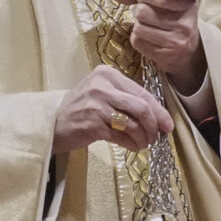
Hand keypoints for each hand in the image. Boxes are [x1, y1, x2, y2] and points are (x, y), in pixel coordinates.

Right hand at [54, 64, 173, 154]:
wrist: (52, 122)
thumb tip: (160, 118)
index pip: (141, 92)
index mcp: (106, 74)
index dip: (159, 111)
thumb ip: (128, 100)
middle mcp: (101, 85)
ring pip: (133, 123)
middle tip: (157, 137)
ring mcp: (95, 104)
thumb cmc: (82, 109)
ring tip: (143, 143)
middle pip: (141, 107)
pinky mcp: (92, 123)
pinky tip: (133, 147)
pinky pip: (121, 136)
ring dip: (143, 137)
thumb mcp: (103, 95)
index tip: (167, 125)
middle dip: (154, 125)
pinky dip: (132, 144)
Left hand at [113, 0, 205, 87]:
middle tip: (145, 14)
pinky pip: (137, 42)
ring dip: (137, 27)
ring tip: (147, 27)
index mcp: (188, 5)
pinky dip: (137, 39)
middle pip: (142, 11)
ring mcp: (177, 41)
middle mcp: (185, 24)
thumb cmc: (173, 24)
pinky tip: (148, 39)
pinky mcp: (166, 56)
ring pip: (138, 28)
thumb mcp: (167, 6)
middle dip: (138, 12)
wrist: (186, 55)